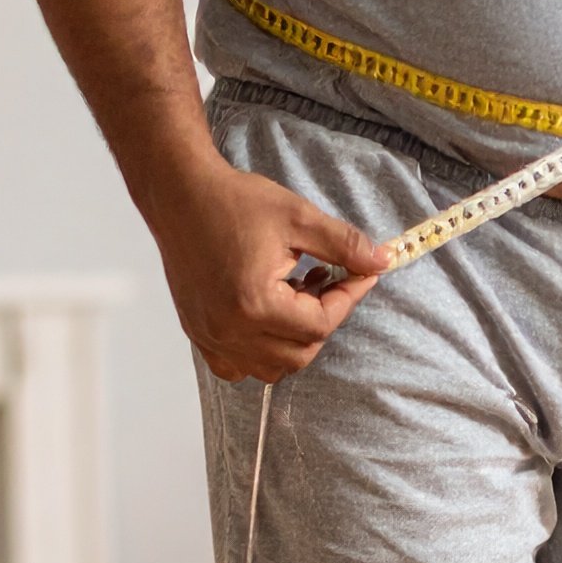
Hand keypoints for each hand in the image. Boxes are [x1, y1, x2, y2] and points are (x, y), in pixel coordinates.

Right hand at [156, 155, 389, 383]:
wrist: (180, 194)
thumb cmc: (235, 201)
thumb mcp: (298, 217)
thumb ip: (343, 245)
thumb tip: (381, 262)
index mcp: (255, 304)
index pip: (320, 325)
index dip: (348, 300)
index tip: (360, 276)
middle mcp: (230, 330)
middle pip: (300, 354)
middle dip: (322, 321)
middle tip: (324, 283)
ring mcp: (211, 337)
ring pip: (271, 368)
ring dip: (293, 342)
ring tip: (294, 298)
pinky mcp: (199, 334)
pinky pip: (236, 368)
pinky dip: (258, 353)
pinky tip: (265, 319)